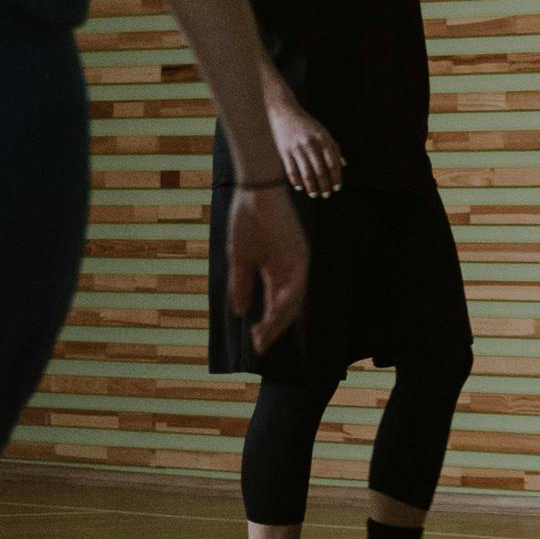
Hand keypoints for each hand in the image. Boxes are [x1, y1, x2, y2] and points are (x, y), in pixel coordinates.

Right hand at [229, 186, 307, 352]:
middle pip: (287, 307)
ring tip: (265, 335)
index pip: (274, 304)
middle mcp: (290, 269)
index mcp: (276, 270)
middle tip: (261, 346)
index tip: (256, 343)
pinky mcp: (300, 252)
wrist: (254, 193)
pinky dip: (288, 299)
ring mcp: (296, 261)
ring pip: (294, 299)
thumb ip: (242, 284)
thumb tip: (240, 312)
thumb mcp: (239, 258)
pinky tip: (276, 313)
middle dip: (274, 328)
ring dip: (280, 319)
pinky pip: (297, 282)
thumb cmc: (246, 220)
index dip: (267, 324)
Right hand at [268, 94, 343, 197]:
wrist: (285, 112)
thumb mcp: (323, 133)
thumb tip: (344, 165)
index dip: (336, 177)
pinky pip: (291, 171)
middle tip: (326, 195)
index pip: (332, 163)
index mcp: (323, 139)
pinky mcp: (284, 152)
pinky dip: (296, 181)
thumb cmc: (308, 124)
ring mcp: (297, 148)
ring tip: (314, 195)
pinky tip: (300, 187)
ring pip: (306, 174)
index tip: (337, 188)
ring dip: (311, 187)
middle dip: (324, 186)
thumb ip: (334, 148)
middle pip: (320, 171)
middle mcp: (311, 144)